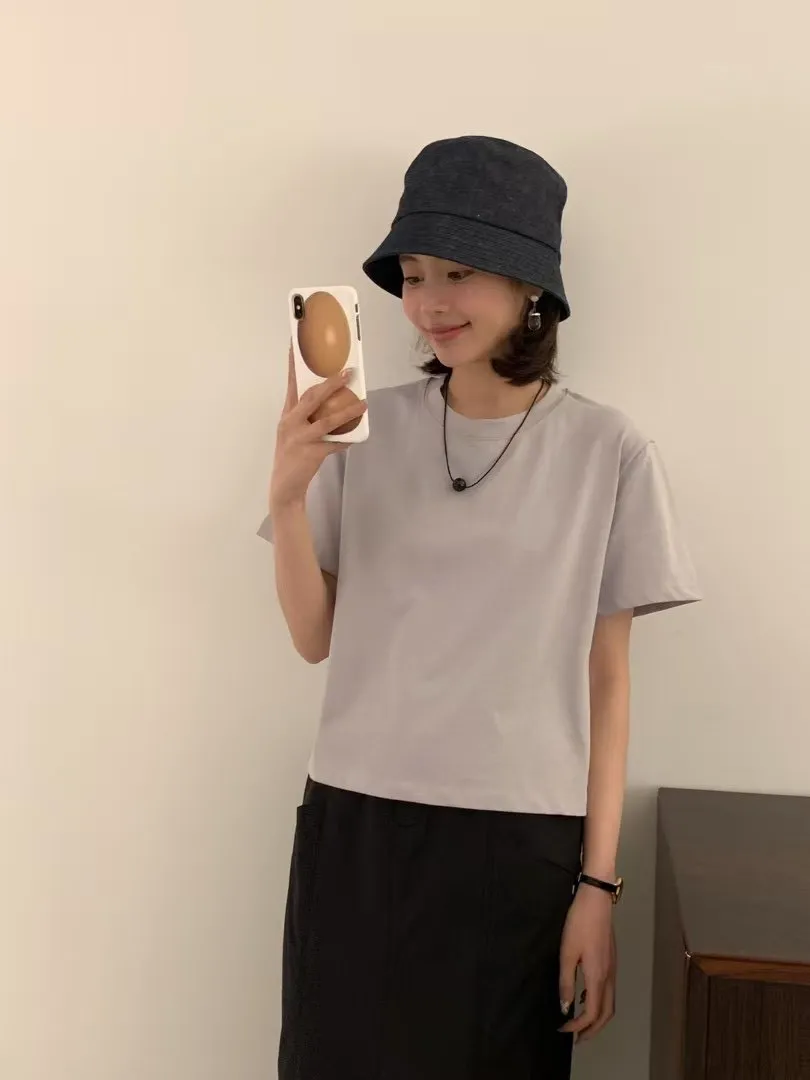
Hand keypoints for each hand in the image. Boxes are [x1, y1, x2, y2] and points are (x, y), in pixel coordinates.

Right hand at [269, 344, 366, 511]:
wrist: (284, 487)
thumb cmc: (292, 456)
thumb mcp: (294, 432)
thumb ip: (308, 417)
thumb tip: (333, 402)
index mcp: (286, 414)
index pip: (291, 384)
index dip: (294, 364)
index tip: (296, 344)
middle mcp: (291, 423)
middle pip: (312, 397)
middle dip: (331, 383)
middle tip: (348, 372)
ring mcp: (300, 438)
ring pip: (327, 420)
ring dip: (348, 411)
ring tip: (363, 404)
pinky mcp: (311, 453)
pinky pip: (335, 444)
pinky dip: (347, 440)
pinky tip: (357, 436)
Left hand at [558, 885, 616, 1041]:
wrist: (596, 900)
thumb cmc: (579, 924)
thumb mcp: (566, 952)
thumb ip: (566, 982)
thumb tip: (566, 1007)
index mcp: (598, 977)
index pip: (592, 1013)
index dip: (578, 1026)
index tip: (563, 1029)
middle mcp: (609, 976)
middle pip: (606, 1013)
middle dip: (593, 1029)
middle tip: (577, 1038)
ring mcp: (613, 968)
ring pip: (610, 1003)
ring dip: (597, 1017)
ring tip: (580, 1022)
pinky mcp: (611, 960)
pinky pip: (608, 990)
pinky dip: (599, 1002)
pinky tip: (585, 996)